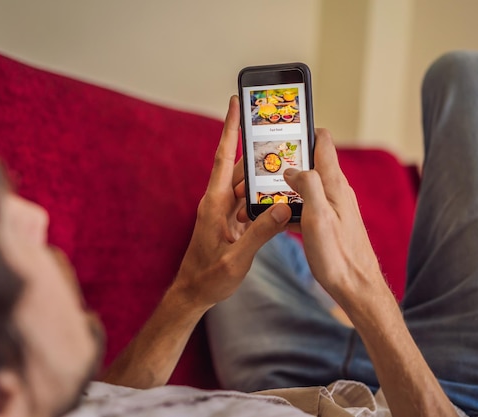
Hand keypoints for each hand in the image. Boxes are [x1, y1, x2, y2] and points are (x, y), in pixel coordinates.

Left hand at [173, 96, 291, 309]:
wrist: (193, 293)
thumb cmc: (209, 277)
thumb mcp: (237, 258)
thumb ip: (260, 233)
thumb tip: (283, 208)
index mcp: (214, 204)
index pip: (224, 157)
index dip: (230, 129)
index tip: (235, 102)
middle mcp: (217, 202)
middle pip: (238, 167)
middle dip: (254, 148)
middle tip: (273, 129)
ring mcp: (223, 212)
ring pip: (245, 186)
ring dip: (262, 177)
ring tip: (285, 165)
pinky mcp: (229, 223)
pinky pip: (248, 203)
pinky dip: (262, 199)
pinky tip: (278, 200)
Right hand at [281, 129, 386, 311]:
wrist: (356, 287)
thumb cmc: (338, 256)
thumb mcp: (318, 217)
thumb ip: (307, 186)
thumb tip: (292, 168)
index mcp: (334, 184)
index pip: (322, 142)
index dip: (304, 129)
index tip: (284, 125)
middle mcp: (336, 191)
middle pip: (311, 161)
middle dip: (290, 155)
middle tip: (265, 158)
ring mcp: (333, 206)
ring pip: (307, 184)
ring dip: (288, 182)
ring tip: (264, 184)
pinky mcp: (329, 222)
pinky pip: (307, 204)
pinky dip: (291, 203)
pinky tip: (277, 214)